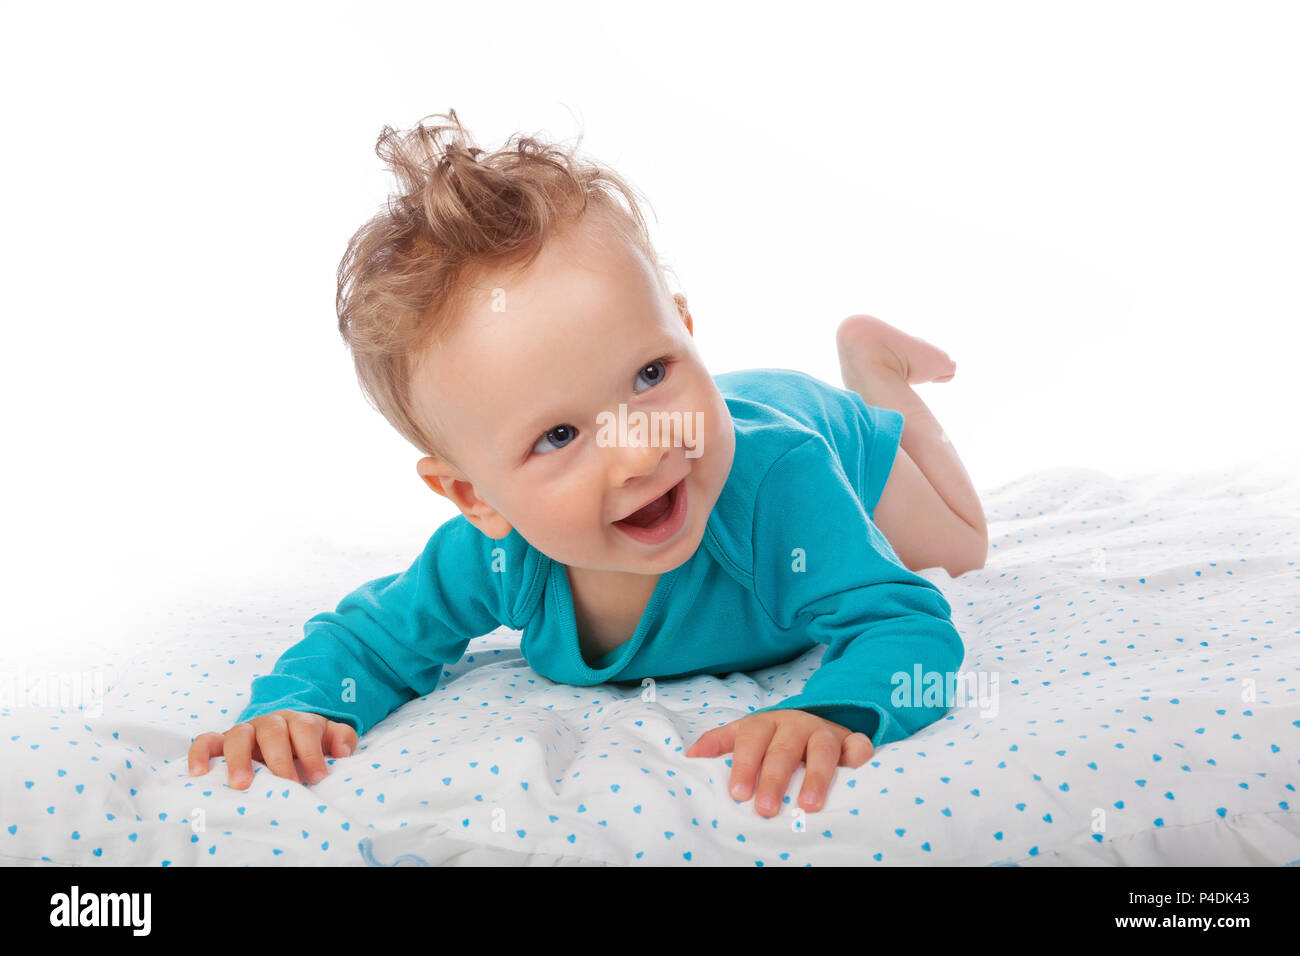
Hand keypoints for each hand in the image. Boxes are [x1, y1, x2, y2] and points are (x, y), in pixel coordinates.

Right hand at [187, 710, 357, 789]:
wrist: (282, 735)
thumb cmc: (306, 743)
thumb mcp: (328, 737)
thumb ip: (341, 739)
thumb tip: (343, 752)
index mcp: (297, 721)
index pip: (305, 729)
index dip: (312, 752)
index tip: (318, 777)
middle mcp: (269, 723)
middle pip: (272, 731)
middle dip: (279, 758)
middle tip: (287, 783)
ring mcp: (244, 731)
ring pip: (238, 735)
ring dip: (239, 759)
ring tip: (241, 785)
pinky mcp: (221, 742)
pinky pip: (206, 741)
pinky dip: (200, 753)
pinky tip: (198, 773)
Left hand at [685, 709, 873, 817]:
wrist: (809, 723)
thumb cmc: (769, 739)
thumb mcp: (742, 736)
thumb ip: (717, 744)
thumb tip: (688, 760)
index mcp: (763, 724)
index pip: (750, 741)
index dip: (743, 765)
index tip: (737, 794)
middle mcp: (794, 724)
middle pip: (782, 749)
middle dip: (773, 779)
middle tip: (765, 809)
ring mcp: (824, 731)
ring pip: (821, 748)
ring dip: (815, 776)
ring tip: (809, 806)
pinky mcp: (850, 740)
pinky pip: (858, 745)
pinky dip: (860, 755)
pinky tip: (857, 772)